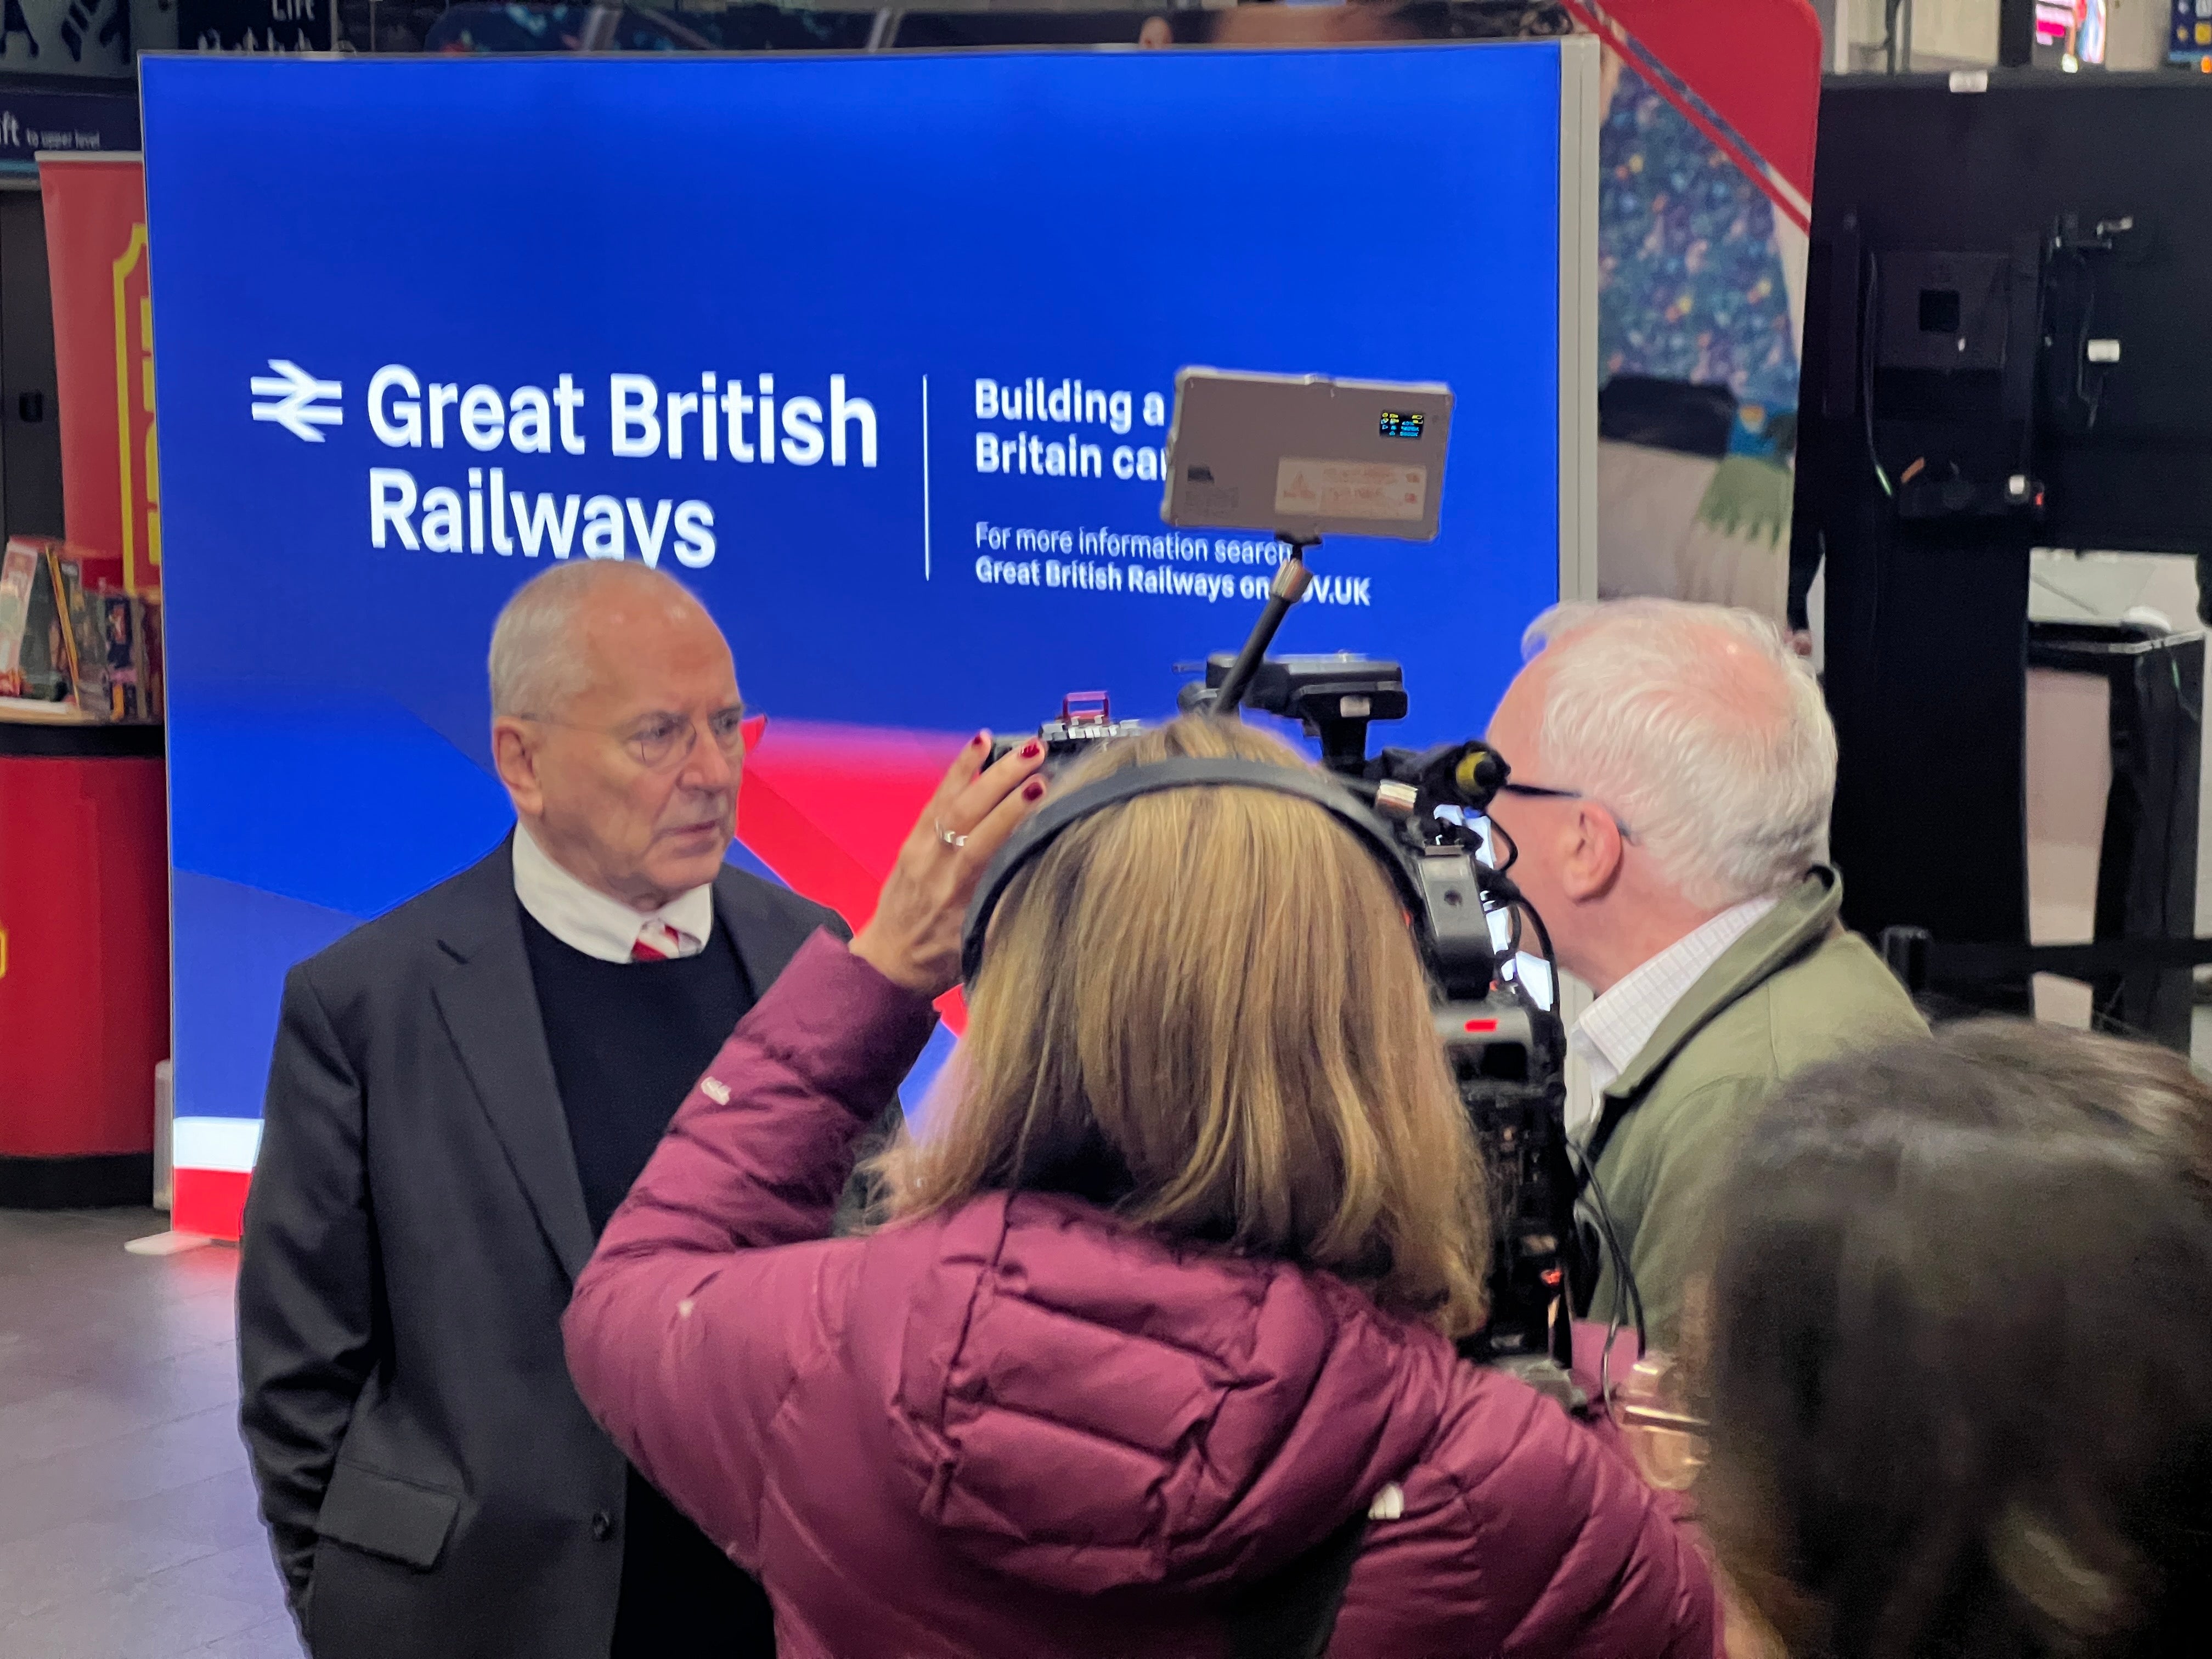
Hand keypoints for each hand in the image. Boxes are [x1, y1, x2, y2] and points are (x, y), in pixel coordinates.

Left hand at [850, 731, 1048, 997]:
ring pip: (951, 799)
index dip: (1011, 816)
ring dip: (984, 767)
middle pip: (968, 813)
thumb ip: (1004, 911)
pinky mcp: (913, 838)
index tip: (1041, 792)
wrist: (886, 962)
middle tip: (1036, 755)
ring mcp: (920, 848)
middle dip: (1003, 780)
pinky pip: (937, 797)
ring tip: (1013, 743)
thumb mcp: (976, 945)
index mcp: (954, 895)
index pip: (984, 845)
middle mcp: (935, 866)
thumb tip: (1044, 878)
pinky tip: (979, 744)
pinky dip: (960, 769)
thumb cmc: (938, 959)